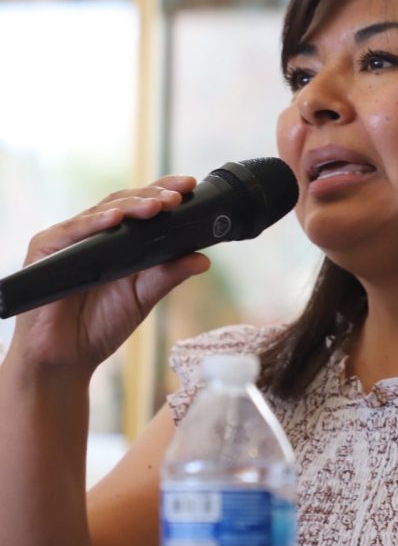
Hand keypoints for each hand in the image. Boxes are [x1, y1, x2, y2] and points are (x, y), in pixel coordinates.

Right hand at [7, 176, 209, 373]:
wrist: (66, 358)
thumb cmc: (99, 326)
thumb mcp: (142, 298)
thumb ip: (168, 276)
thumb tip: (203, 259)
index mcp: (117, 240)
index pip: (141, 206)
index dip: (164, 192)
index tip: (191, 187)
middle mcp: (93, 233)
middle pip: (124, 202)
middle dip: (153, 196)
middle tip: (179, 196)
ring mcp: (69, 239)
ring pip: (102, 211)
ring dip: (132, 205)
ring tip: (157, 206)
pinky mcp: (46, 248)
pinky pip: (72, 230)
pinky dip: (95, 223)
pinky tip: (115, 219)